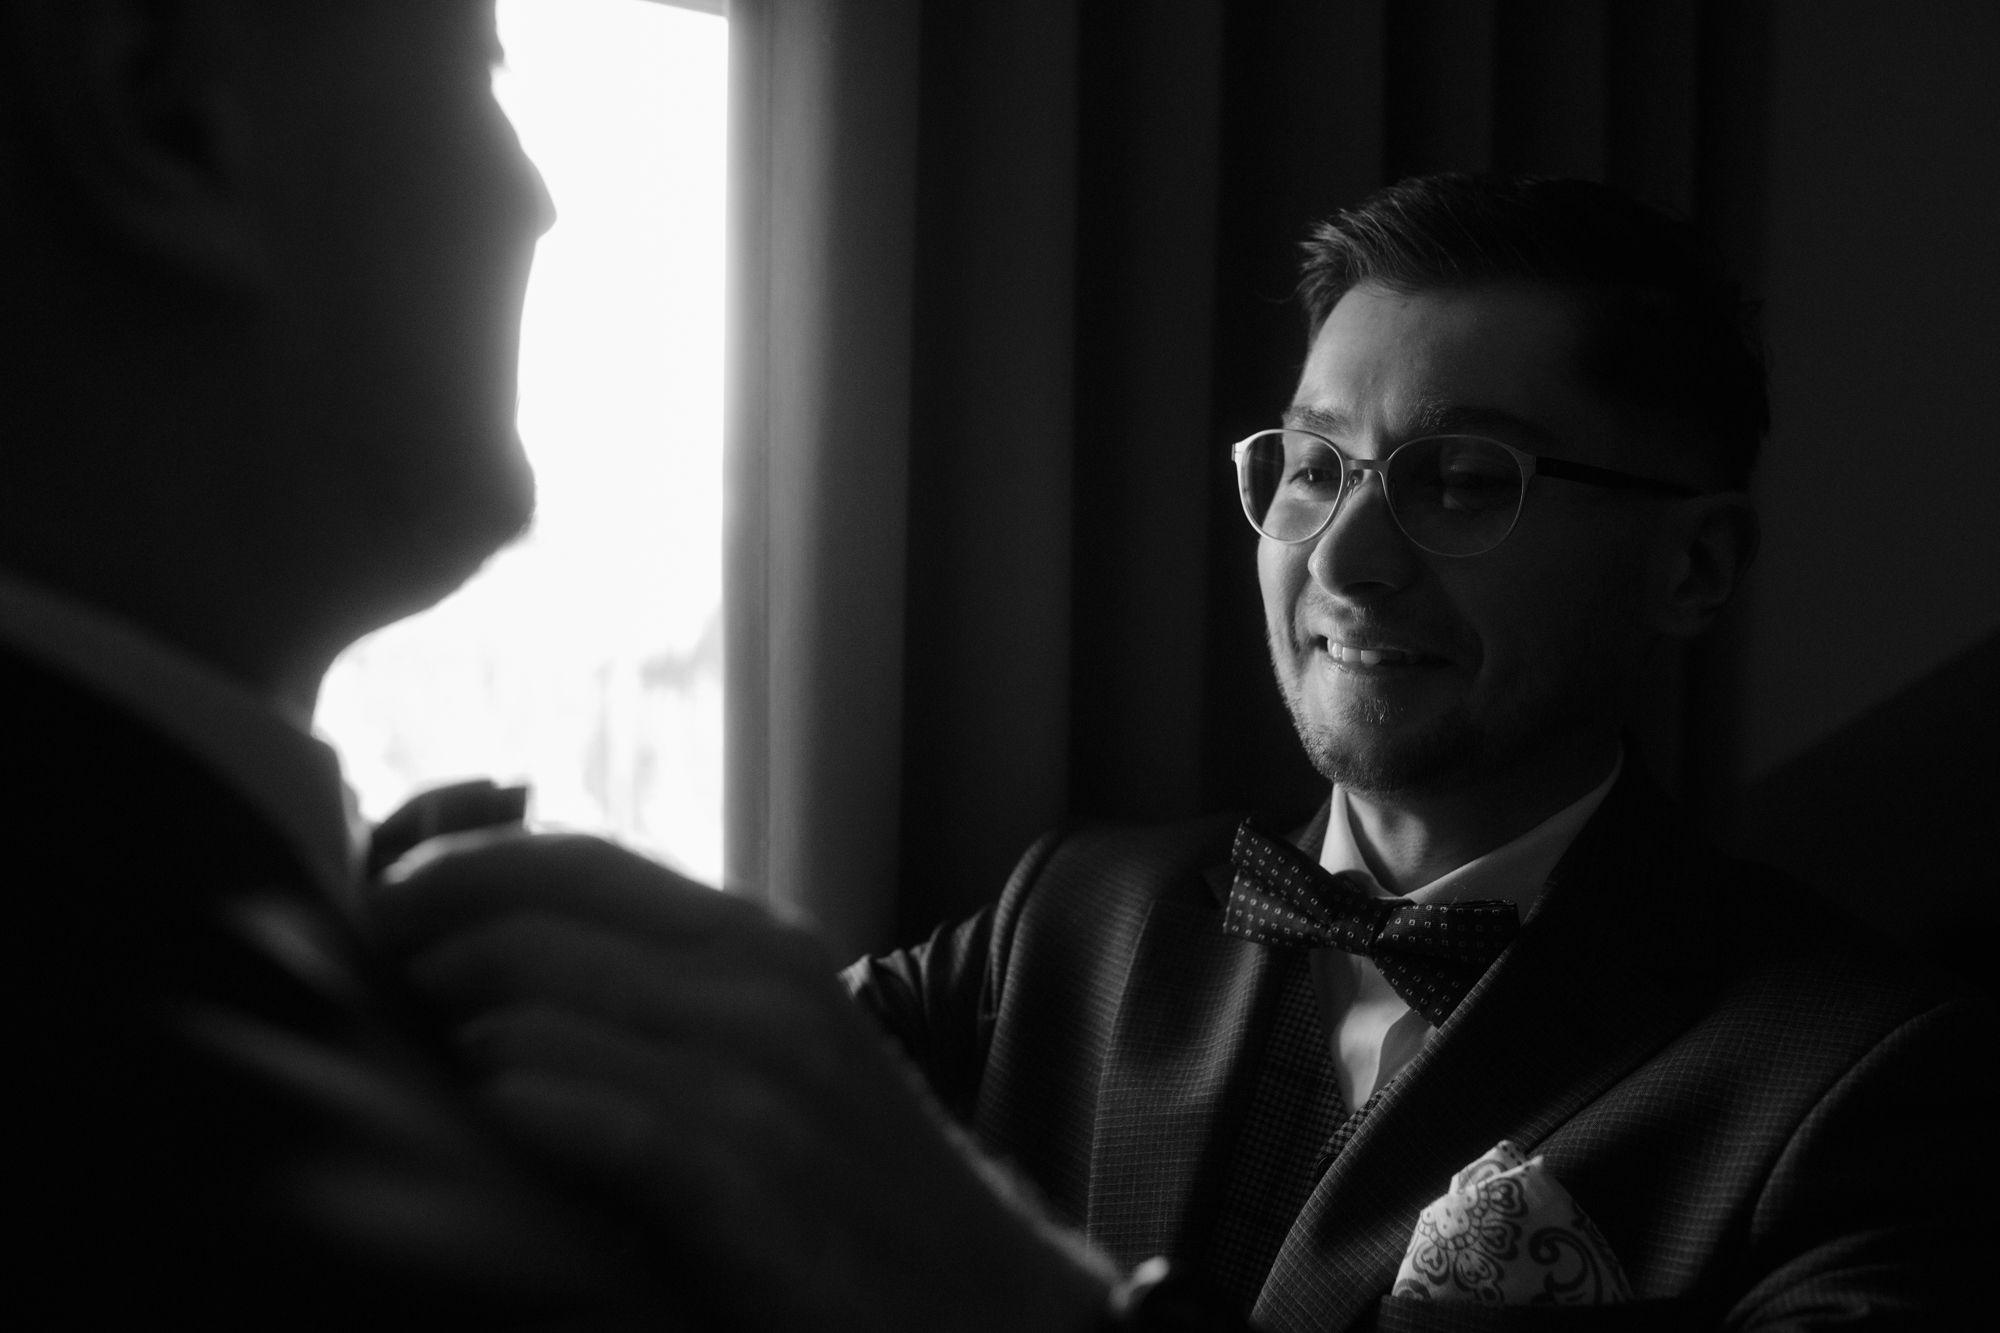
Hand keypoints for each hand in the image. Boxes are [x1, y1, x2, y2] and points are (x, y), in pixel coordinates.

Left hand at [375, 831, 1112, 1332]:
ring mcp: (754, 1078)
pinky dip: (529, 1104)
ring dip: (457, 1026)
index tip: (378, 901)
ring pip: (546, 1006)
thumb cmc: (850, 1176)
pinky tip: (494, 1115)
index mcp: (755, 942)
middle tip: (365, 982)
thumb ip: (661, 989)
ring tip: (417, 1060)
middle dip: (424, 941)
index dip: (456, 865)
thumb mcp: (770, 1045)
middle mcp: (755, 985)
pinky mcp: (745, 1178)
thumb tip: (512, 957)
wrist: (976, 1299)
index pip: (574, 857)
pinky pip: (599, 1114)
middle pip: (537, 919)